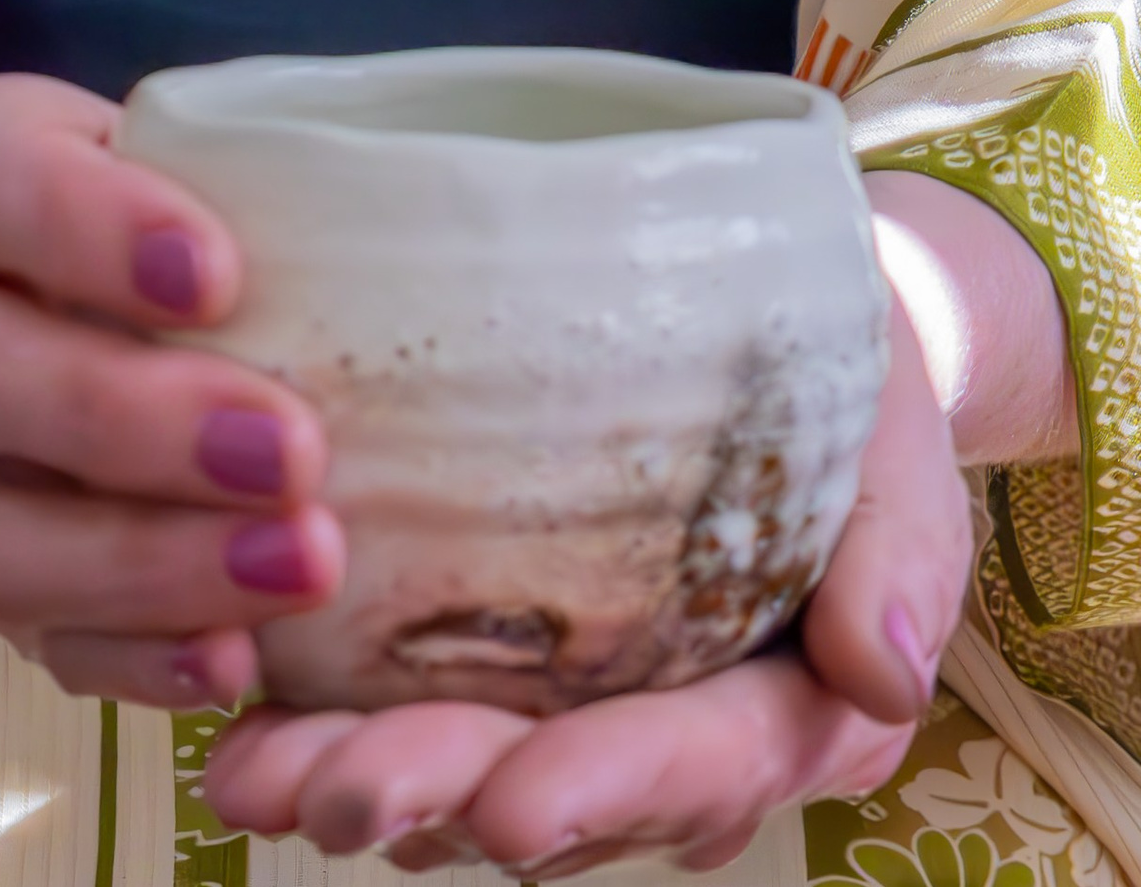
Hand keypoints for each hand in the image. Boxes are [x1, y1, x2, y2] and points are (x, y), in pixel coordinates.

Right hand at [0, 76, 345, 709]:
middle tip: (292, 451)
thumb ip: (216, 171)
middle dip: (143, 426)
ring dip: (157, 566)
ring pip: (0, 542)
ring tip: (301, 564)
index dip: (96, 231)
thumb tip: (400, 218)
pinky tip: (236, 663)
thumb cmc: (69, 233)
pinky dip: (139, 664)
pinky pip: (36, 646)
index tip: (215, 272)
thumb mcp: (109, 155)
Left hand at [198, 169, 1071, 874]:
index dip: (611, 789)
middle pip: (562, 793)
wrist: (810, 333)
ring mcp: (581, 707)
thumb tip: (886, 671)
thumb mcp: (900, 446)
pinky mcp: (502, 658)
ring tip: (252, 777)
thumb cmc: (860, 385)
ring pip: (471, 773)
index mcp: (793, 706)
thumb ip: (898, 559)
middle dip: (445, 798)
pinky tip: (240, 723)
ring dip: (361, 783)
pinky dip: (327, 721)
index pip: (709, 762)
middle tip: (336, 796)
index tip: (515, 807)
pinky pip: (416, 707)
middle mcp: (675, 734)